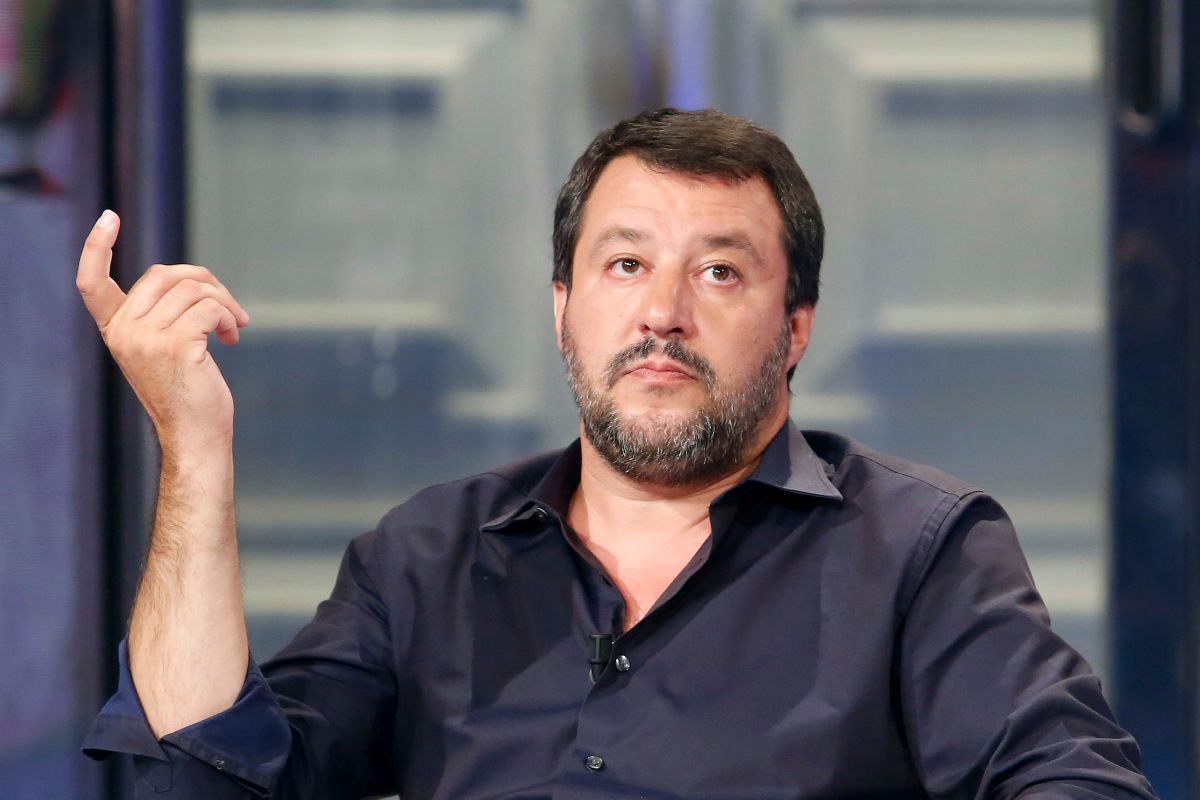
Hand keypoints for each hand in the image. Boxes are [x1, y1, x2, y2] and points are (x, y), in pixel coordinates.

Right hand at [76, 210, 250, 451]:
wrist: (195, 436)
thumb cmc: (187, 393)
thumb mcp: (162, 349)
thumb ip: (162, 315)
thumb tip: (192, 279)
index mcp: (115, 330)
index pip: (91, 283)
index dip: (96, 247)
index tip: (109, 218)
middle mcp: (124, 332)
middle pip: (162, 274)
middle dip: (203, 280)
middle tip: (227, 307)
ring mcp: (147, 338)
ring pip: (193, 289)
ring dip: (223, 302)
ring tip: (233, 326)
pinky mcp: (176, 346)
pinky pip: (209, 308)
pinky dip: (227, 316)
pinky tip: (231, 337)